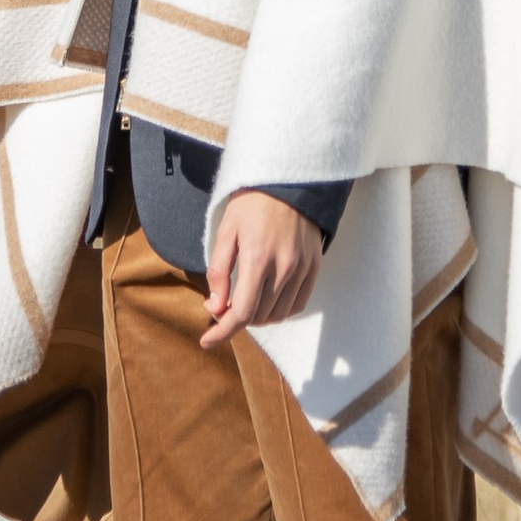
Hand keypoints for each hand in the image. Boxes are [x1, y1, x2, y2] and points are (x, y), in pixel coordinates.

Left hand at [200, 193, 324, 347]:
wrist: (290, 179)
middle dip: (236, 319)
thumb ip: (219, 272)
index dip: (222, 332)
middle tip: (222, 304)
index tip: (206, 342)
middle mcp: (284, 267)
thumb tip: (215, 308)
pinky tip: (267, 298)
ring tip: (244, 299)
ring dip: (258, 316)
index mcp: (258, 258)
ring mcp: (302, 268)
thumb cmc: (252, 203)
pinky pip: (298, 304)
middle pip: (259, 317)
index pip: (242, 312)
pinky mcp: (314, 266)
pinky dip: (280, 310)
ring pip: (279, 314)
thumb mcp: (226, 232)